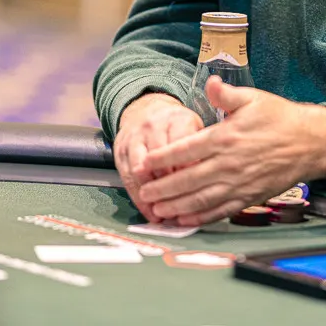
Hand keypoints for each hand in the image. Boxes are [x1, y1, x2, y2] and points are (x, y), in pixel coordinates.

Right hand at [113, 93, 203, 221]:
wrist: (145, 110)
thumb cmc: (176, 126)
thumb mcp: (194, 128)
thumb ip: (200, 150)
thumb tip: (204, 180)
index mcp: (176, 120)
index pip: (180, 145)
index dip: (186, 168)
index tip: (195, 188)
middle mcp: (153, 126)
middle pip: (159, 159)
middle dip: (169, 184)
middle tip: (180, 206)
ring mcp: (134, 139)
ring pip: (140, 170)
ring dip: (152, 194)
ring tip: (164, 214)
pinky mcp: (120, 151)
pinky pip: (128, 178)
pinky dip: (139, 198)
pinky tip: (150, 212)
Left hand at [135, 76, 325, 226]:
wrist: (310, 142)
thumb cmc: (281, 119)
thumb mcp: (253, 98)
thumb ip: (226, 94)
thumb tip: (209, 82)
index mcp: (225, 137)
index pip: (186, 150)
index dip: (162, 158)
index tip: (144, 163)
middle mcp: (229, 163)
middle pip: (187, 179)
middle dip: (162, 188)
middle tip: (143, 192)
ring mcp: (239, 183)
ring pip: (200, 199)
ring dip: (176, 207)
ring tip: (157, 211)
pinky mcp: (249, 197)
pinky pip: (220, 211)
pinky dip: (201, 218)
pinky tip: (186, 221)